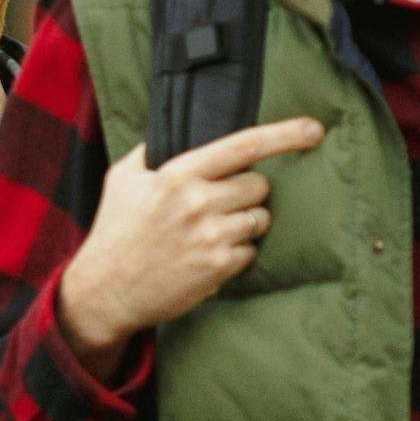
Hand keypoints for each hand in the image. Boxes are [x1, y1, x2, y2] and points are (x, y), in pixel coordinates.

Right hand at [54, 117, 326, 364]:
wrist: (105, 290)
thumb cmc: (114, 232)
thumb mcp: (122, 179)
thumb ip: (151, 151)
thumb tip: (171, 131)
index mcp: (178, 174)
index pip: (243, 145)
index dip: (284, 135)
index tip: (314, 130)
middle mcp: (198, 201)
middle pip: (259, 185)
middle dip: (248, 194)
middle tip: (222, 206)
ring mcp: (211, 236)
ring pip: (260, 219)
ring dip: (245, 225)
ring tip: (213, 234)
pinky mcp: (218, 267)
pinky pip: (251, 252)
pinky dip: (237, 255)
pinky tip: (209, 258)